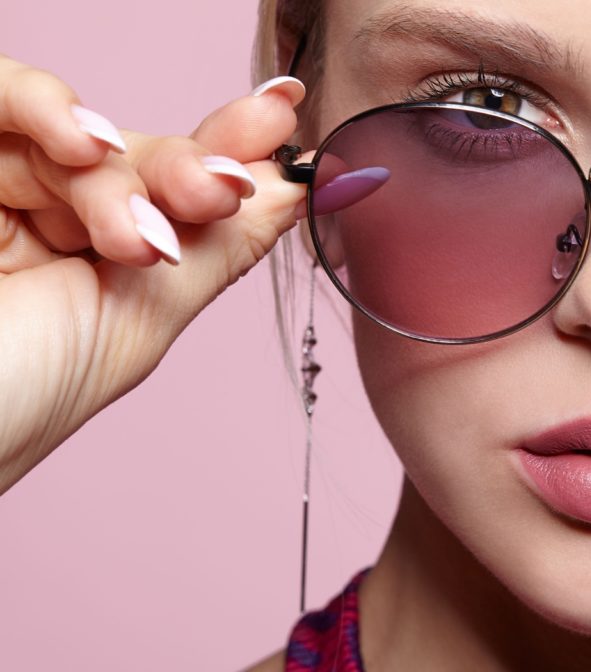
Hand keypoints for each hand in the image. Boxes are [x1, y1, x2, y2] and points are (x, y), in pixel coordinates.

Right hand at [0, 57, 307, 492]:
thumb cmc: (16, 401)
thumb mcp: (140, 323)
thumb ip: (215, 251)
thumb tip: (297, 193)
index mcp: (91, 264)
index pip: (166, 190)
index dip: (225, 158)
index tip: (285, 139)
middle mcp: (40, 220)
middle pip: (132, 157)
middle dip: (191, 170)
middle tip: (225, 189)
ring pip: (73, 134)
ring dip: (122, 172)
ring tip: (140, 229)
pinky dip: (42, 106)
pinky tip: (86, 146)